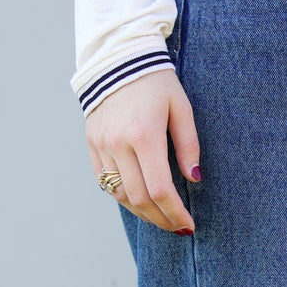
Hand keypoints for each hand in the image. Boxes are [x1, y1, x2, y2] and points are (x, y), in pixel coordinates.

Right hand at [86, 69, 200, 232]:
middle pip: (139, 199)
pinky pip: (105, 182)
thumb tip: (194, 179)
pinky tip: (140, 202)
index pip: (159, 189)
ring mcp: (101, 145)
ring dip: (142, 213)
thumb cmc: (156, 82)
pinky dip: (123, 197)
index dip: (175, 212)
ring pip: (120, 195)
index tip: (188, 224)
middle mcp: (119, 144)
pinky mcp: (92, 144)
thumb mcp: (181, 107)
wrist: (118, 60)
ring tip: (162, 218)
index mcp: (144, 135)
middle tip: (179, 227)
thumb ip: (188, 145)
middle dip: (161, 219)